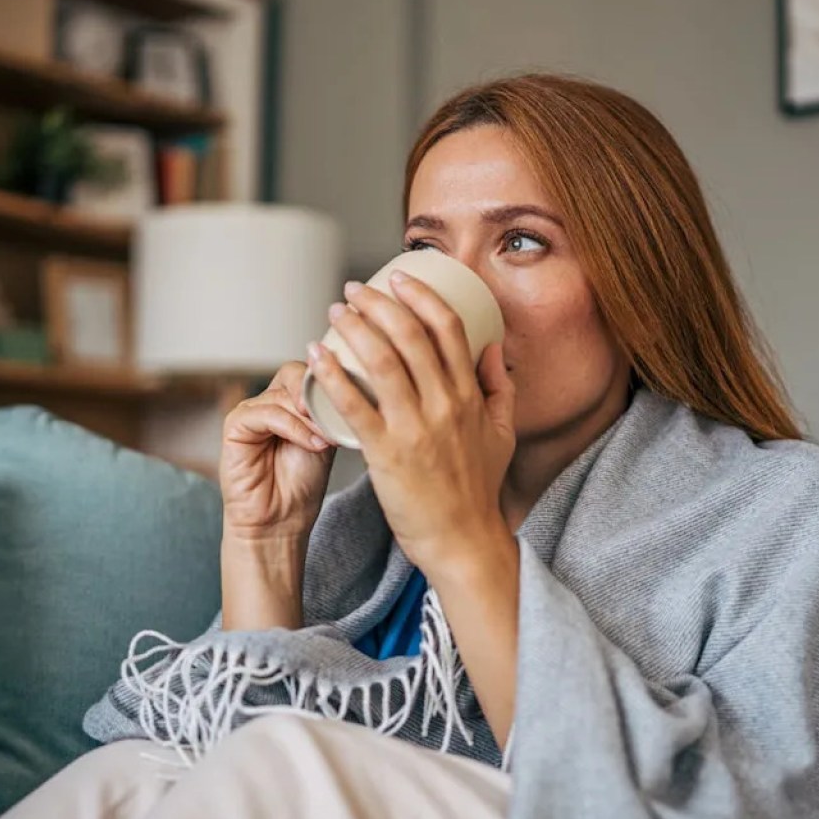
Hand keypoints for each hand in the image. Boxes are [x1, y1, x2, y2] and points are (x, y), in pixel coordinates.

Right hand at [219, 361, 335, 542]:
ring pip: (283, 395)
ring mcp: (250, 412)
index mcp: (290, 402)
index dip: (330, 381)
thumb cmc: (301, 486)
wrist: (280, 522)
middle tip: (338, 415)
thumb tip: (348, 386)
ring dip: (310, 417)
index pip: (308, 371)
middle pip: (294, 374)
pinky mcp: (235, 426)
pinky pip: (266, 413)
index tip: (355, 398)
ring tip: (327, 439)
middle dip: (319, 394)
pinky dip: (293, 428)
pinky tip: (312, 444)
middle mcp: (268, 402)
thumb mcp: (326, 440)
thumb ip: (329, 412)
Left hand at [306, 272, 515, 577]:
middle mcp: (445, 406)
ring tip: (335, 312)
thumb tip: (494, 349)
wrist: (463, 541)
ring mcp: (415, 429)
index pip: (448, 329)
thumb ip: (501, 389)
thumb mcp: (503, 435)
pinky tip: (315, 356)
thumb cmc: (477, 491)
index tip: (399, 277)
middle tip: (354, 289)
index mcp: (470, 397)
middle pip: (410, 336)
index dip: (422, 296)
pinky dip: (333, 376)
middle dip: (379, 303)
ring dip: (355, 329)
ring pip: (382, 362)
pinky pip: (355, 406)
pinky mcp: (387, 455)